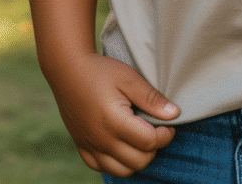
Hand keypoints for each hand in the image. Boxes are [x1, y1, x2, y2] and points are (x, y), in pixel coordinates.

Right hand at [49, 52, 179, 176]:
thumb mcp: (129, 78)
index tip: (169, 123)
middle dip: (154, 147)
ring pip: (123, 171)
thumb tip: (174, 114)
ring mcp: (90, 146)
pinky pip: (104, 168)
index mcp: (114, 121)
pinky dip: (118, 163)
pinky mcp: (82, 148)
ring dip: (138, 158)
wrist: (67, 70)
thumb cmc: (100, 71)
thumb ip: (151, 98)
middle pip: (139, 161)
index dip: (165, 134)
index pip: (149, 142)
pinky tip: (122, 144)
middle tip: (156, 128)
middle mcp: (101, 140)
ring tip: (140, 137)